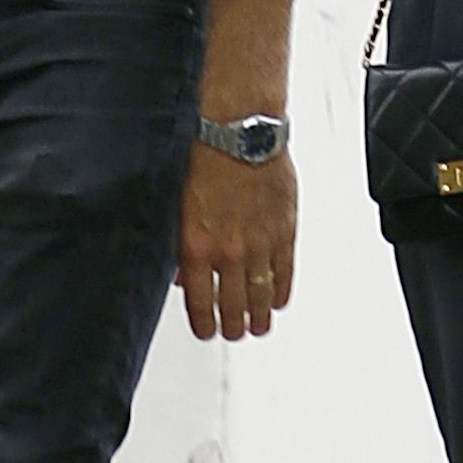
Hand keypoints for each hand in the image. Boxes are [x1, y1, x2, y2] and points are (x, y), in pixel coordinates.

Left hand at [176, 138, 296, 343]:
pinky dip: (281, 292)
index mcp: (197, 247)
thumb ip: (180, 245)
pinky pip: (285, 273)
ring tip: (258, 326)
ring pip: (263, 296)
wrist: (238, 129)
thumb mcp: (177, 205)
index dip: (205, 325)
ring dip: (260, 317)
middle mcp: (230, 251)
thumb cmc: (203, 156)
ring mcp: (261, 243)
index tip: (207, 331)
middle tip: (234, 332)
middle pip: (235, 307)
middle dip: (234, 327)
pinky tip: (277, 300)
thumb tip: (182, 274)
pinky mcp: (285, 229)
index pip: (201, 304)